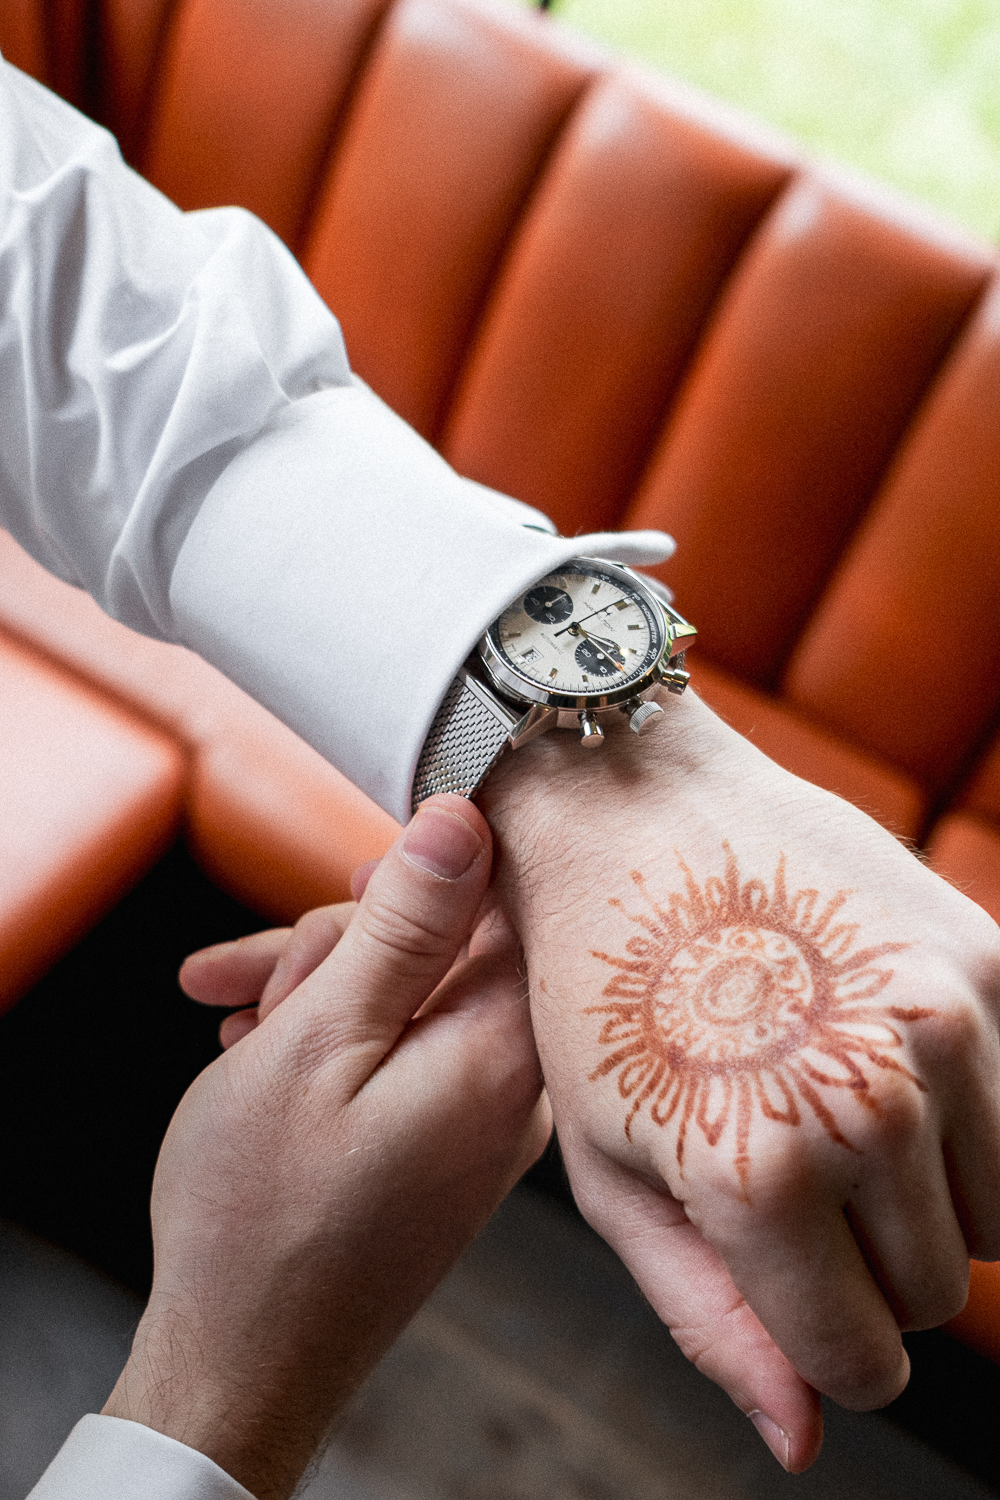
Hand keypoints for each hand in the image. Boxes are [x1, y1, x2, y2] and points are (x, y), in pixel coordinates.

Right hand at [104, 796, 548, 1499]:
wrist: (244, 1363)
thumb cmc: (265, 1211)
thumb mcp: (320, 1037)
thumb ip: (403, 923)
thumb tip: (464, 814)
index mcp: (504, 1044)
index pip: (505, 896)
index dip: (422, 868)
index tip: (350, 881)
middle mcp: (517, 1080)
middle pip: (446, 945)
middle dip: (336, 943)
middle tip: (245, 980)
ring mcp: (484, 1116)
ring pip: (408, 997)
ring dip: (313, 991)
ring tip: (233, 1022)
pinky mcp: (448, 1142)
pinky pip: (401, 1053)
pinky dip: (328, 1040)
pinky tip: (260, 1048)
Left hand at [479, 690, 999, 1471]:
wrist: (631, 807)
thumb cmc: (598, 993)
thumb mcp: (612, 1166)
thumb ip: (712, 1317)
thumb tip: (806, 1442)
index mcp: (761, 1173)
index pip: (863, 1360)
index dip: (820, 1338)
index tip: (781, 1272)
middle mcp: (873, 1103)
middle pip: (936, 1290)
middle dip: (863, 1258)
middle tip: (783, 1160)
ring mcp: (945, 1020)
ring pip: (998, 1211)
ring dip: (926, 1188)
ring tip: (825, 1100)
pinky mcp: (988, 954)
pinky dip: (964, 1106)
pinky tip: (868, 1039)